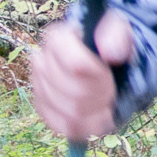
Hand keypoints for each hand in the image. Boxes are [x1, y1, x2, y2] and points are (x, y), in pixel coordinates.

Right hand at [29, 11, 132, 141]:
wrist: (99, 57)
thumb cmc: (108, 42)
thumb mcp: (119, 31)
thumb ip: (117, 36)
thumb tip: (111, 53)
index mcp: (58, 39)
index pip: (77, 66)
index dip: (99, 76)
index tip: (111, 74)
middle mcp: (41, 62)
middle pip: (76, 93)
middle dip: (102, 95)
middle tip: (113, 89)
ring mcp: (38, 86)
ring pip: (70, 113)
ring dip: (97, 110)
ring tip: (106, 100)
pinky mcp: (42, 107)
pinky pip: (63, 126)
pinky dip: (87, 125)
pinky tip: (97, 115)